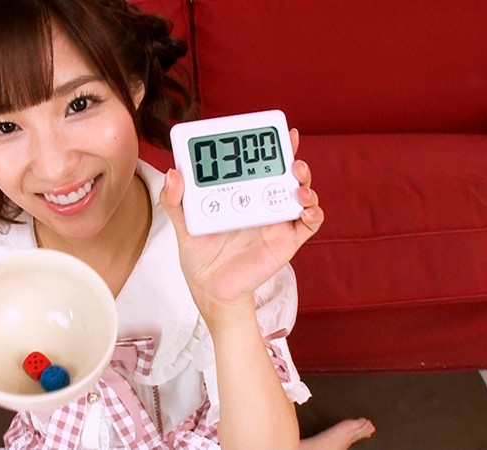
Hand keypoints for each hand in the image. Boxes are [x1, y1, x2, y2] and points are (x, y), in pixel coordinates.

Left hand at [160, 129, 323, 322]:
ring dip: (304, 181)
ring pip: (300, 193)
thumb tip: (173, 174)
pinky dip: (313, 213)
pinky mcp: (286, 240)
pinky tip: (306, 208)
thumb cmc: (200, 255)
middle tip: (289, 145)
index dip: (264, 145)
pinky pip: (308, 224)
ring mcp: (276, 220)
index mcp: (238, 193)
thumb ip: (175, 201)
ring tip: (297, 175)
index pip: (255, 164)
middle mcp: (260, 202)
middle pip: (283, 172)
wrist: (210, 289)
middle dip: (289, 155)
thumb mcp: (183, 225)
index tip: (265, 130)